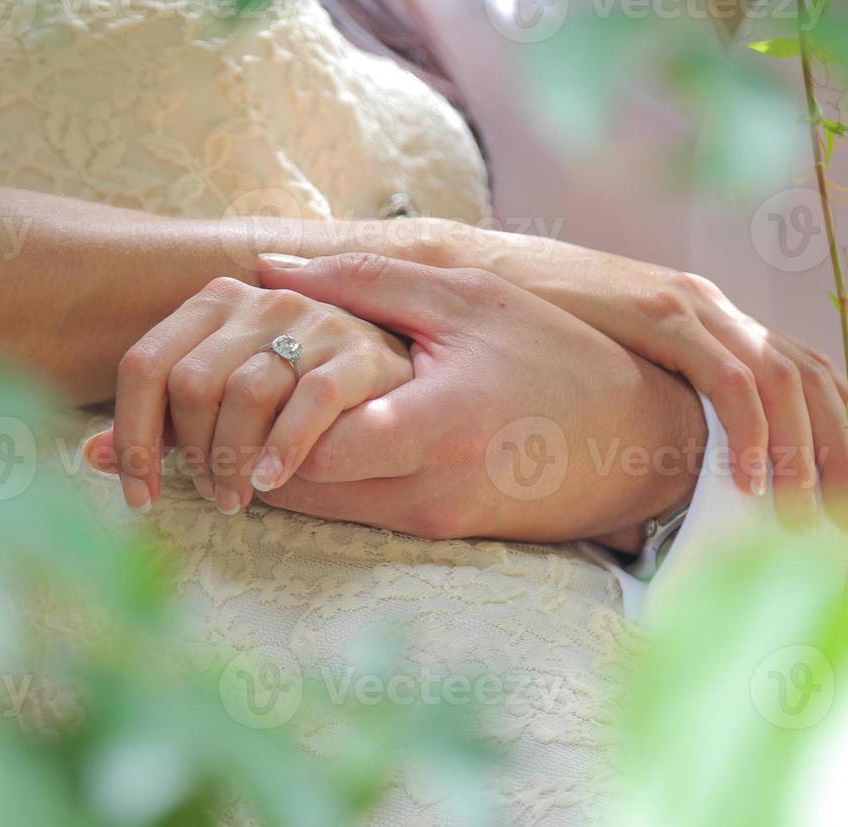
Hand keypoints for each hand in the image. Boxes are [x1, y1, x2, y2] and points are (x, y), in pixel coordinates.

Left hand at [92, 277, 411, 514]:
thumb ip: (177, 415)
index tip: (139, 494)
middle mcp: (270, 301)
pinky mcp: (368, 356)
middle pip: (188, 382)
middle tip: (213, 499)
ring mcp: (320, 322)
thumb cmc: (330, 390)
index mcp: (229, 301)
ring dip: (231, 459)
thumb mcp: (250, 397)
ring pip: (241, 391)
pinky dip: (284, 446)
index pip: (146, 363)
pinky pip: (310, 400)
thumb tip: (88, 454)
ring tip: (244, 497)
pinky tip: (275, 480)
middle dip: (189, 454)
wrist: (457, 366)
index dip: (132, 435)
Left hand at [240, 252, 707, 545]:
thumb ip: (365, 283)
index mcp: (433, 426)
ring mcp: (432, 522)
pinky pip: (354, 514)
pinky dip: (320, 482)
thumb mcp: (468, 299)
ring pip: (319, 510)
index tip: (227, 380)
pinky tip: (305, 439)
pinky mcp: (438, 535)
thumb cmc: (555, 356)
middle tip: (208, 407)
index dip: (256, 421)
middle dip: (247, 452)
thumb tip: (268, 269)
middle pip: (299, 490)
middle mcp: (428, 490)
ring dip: (276, 471)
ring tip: (243, 419)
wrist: (638, 442)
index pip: (309, 446)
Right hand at [427, 223, 847, 530]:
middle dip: (845, 452)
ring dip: (805, 451)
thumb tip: (668, 471)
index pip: (812, 370)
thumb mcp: (607, 372)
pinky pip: (729, 377)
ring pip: (787, 380)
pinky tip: (749, 478)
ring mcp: (692, 305)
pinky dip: (751, 428)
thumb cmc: (529, 336)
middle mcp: (718, 308)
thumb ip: (650, 404)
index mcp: (714, 323)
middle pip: (815, 380)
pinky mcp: (659, 311)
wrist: (471, 278)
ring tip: (804, 515)